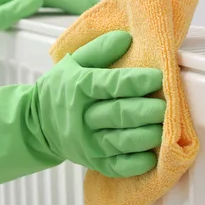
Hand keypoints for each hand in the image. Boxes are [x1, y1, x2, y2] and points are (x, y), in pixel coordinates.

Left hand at [0, 0, 99, 15]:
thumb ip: (9, 11)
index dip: (80, 1)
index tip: (100, 10)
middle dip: (82, 3)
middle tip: (105, 16)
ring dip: (73, 8)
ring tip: (91, 21)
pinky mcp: (14, 4)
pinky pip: (45, 5)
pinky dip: (60, 11)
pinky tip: (64, 24)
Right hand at [36, 30, 164, 176]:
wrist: (37, 123)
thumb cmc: (61, 89)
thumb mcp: (73, 62)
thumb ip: (99, 50)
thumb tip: (126, 38)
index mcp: (78, 87)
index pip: (109, 84)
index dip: (136, 81)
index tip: (158, 77)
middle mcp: (81, 117)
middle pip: (118, 114)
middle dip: (146, 110)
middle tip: (167, 106)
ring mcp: (87, 143)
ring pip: (120, 141)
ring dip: (145, 136)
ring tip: (164, 129)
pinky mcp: (93, 162)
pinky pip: (116, 166)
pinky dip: (135, 164)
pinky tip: (151, 157)